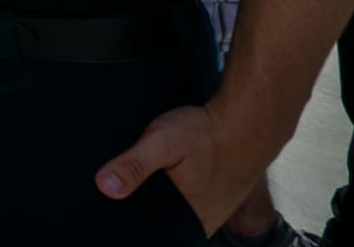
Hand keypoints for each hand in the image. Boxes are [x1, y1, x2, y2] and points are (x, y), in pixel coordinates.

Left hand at [96, 102, 261, 233]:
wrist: (248, 120)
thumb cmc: (207, 133)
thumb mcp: (162, 143)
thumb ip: (134, 165)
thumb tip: (104, 187)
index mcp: (191, 222)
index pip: (152, 233)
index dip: (133, 220)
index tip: (115, 204)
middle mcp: (204, 222)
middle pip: (162, 222)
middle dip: (144, 206)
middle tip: (132, 182)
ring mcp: (214, 209)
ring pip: (176, 211)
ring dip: (160, 197)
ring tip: (149, 176)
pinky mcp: (218, 194)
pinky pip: (189, 199)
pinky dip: (176, 189)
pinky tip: (169, 174)